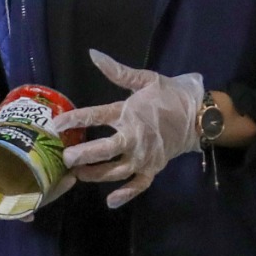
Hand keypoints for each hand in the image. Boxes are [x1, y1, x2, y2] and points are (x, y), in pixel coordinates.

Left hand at [51, 50, 206, 206]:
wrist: (200, 115)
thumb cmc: (170, 95)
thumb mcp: (145, 79)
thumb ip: (118, 71)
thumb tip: (93, 54)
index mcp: (129, 113)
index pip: (95, 116)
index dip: (74, 120)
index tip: (55, 125)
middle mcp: (134, 137)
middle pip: (104, 150)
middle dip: (82, 155)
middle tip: (66, 158)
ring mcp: (144, 156)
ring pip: (116, 171)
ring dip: (96, 175)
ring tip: (78, 174)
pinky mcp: (153, 168)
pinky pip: (138, 185)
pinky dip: (126, 194)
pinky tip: (110, 201)